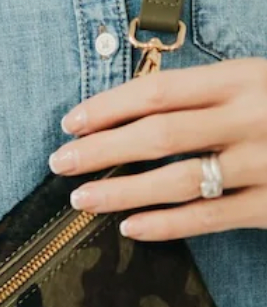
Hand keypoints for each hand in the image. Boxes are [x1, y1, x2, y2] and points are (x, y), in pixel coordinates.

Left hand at [49, 56, 266, 238]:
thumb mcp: (258, 84)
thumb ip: (205, 95)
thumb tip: (127, 112)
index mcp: (247, 79)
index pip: (160, 91)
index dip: (108, 107)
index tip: (70, 122)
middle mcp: (253, 118)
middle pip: (158, 135)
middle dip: (100, 150)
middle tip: (60, 162)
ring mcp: (264, 164)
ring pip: (176, 180)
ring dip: (121, 192)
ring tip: (81, 198)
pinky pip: (207, 218)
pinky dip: (163, 224)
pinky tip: (129, 227)